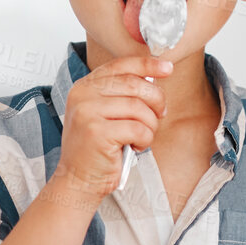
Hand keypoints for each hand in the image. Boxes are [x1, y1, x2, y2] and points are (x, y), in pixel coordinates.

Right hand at [52, 55, 171, 199]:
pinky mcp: (97, 132)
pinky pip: (138, 128)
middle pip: (134, 85)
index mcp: (84, 86)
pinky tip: (135, 147)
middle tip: (160, 114)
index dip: (147, 64)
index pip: (120, 65)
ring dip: (150, 125)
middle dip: (156, 100)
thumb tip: (154, 77)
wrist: (78, 180)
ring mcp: (87, 112)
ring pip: (139, 108)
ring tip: (141, 137)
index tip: (167, 67)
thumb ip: (122, 95)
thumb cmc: (97, 149)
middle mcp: (82, 95)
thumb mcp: (105, 114)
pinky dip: (145, 140)